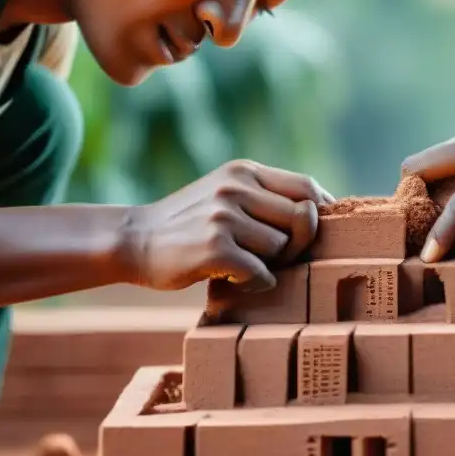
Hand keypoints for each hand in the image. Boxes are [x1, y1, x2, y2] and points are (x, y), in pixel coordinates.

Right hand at [122, 159, 334, 290]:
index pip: (307, 187)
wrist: (132, 240)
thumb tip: (319, 214)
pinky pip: (262, 273)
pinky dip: (256, 283)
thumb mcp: (226, 194)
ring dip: (272, 265)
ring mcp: (225, 216)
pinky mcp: (214, 247)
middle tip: (277, 258)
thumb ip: (265, 198)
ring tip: (245, 264)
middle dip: (298, 245)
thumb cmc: (189, 224)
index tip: (319, 234)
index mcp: (245, 172)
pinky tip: (236, 279)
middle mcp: (237, 187)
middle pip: (303, 219)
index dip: (322, 213)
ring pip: (283, 248)